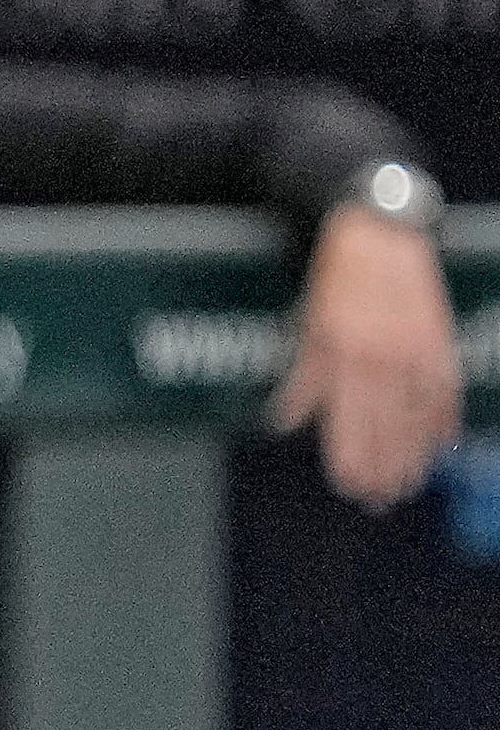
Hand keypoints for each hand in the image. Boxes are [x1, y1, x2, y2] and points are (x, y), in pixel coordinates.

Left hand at [274, 207, 461, 508]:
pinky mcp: (438, 338)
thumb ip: (302, 380)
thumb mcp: (308, 327)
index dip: (349, 457)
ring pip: (416, 415)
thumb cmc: (336, 278)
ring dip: (414, 453)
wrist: (381, 231)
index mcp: (343, 356)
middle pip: (383, 427)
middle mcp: (381, 359)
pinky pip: (444, 388)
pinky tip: (445, 443)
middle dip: (382, 466)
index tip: (349, 486)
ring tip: (410, 482)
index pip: (346, 422)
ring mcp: (415, 350)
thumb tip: (284, 423)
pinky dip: (445, 417)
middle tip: (382, 498)